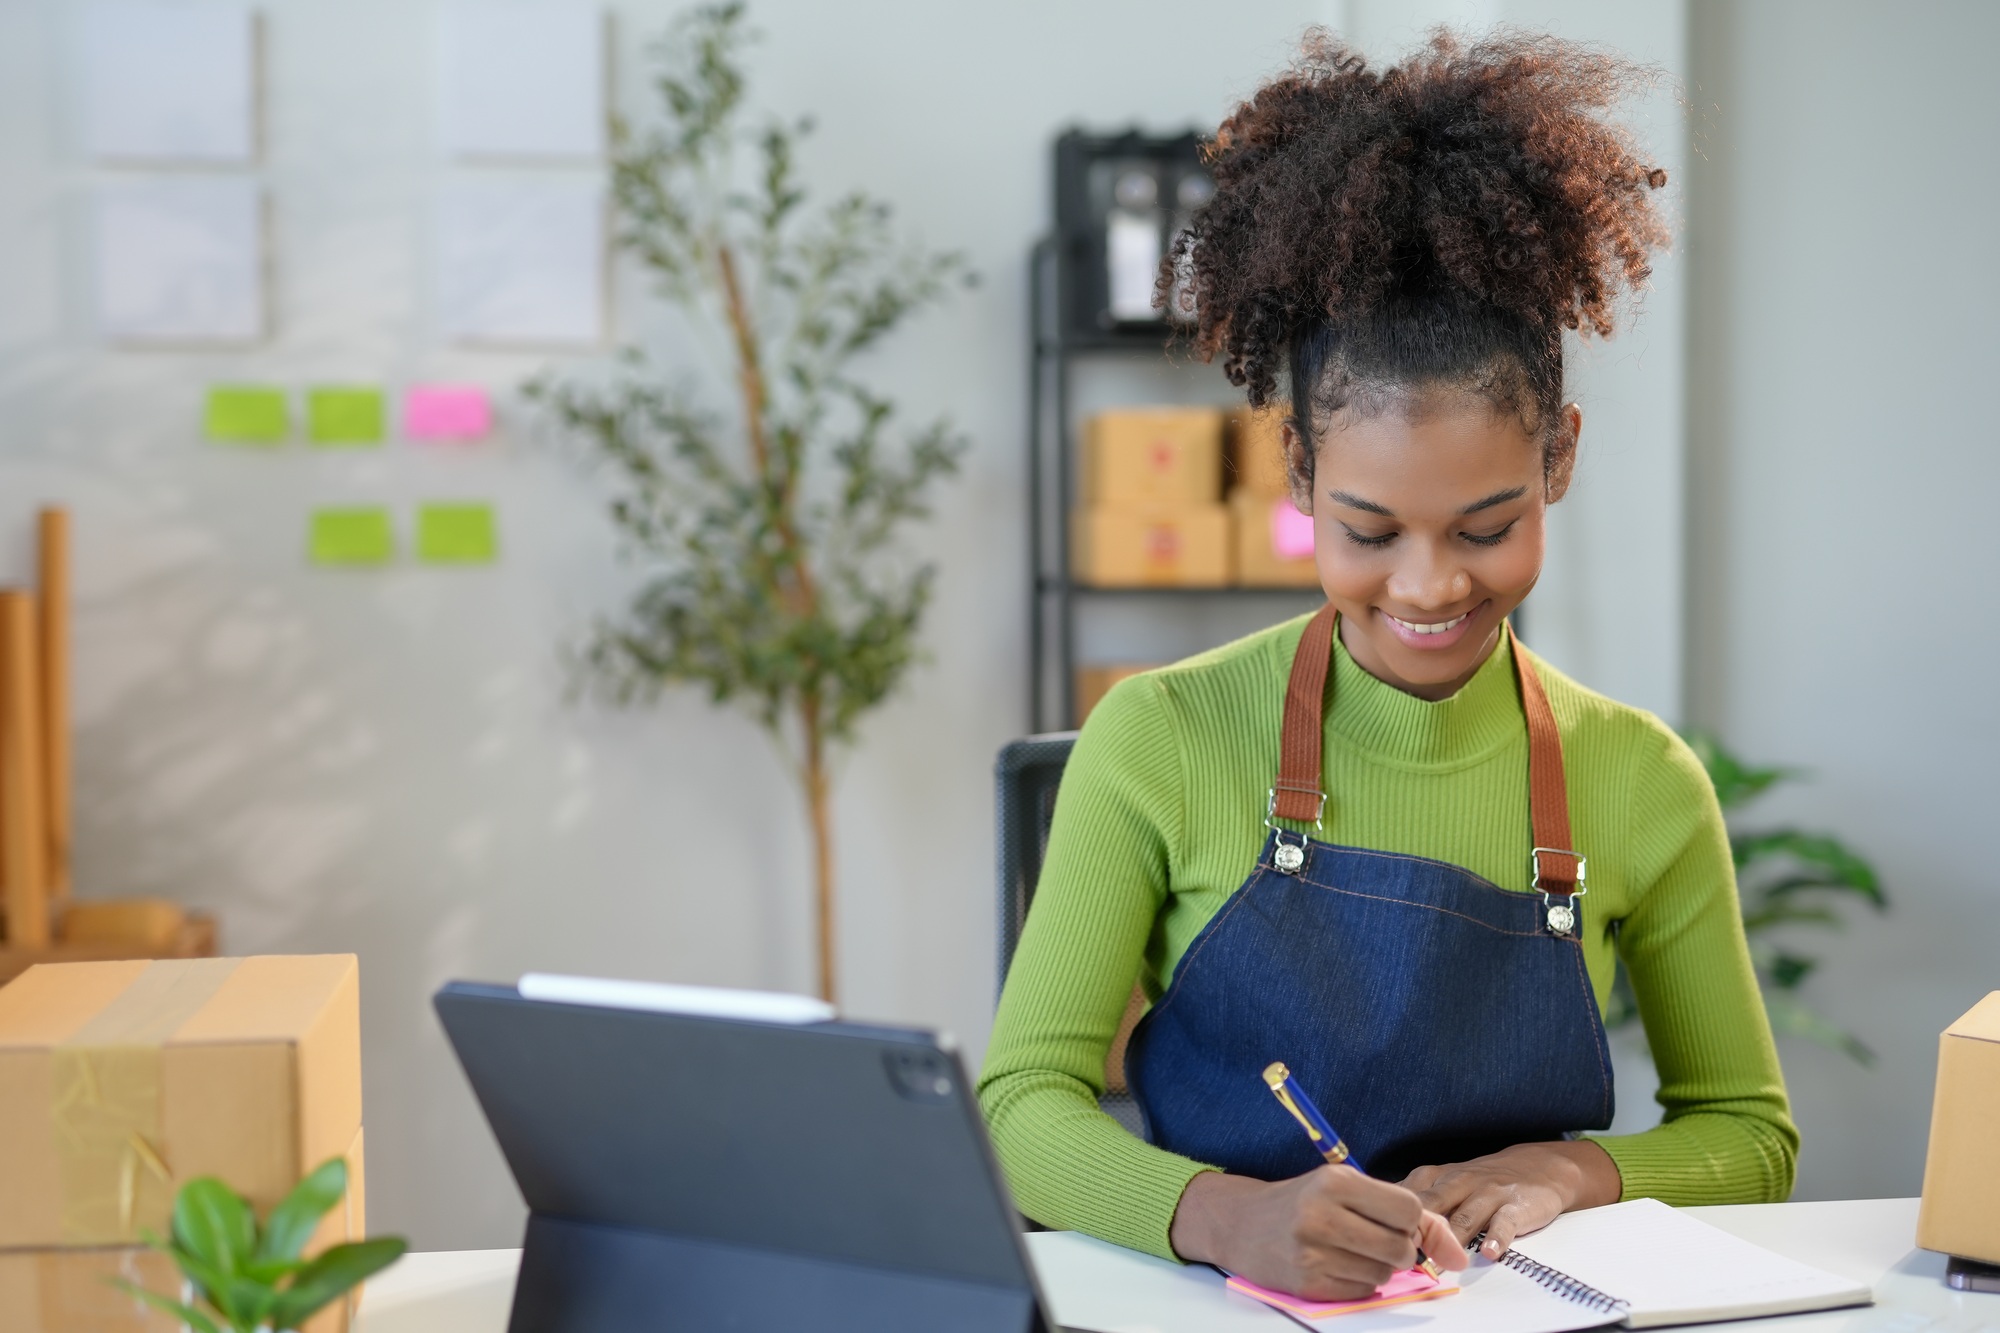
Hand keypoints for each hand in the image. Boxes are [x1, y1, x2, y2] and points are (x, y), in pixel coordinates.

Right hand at [1169, 1167, 1467, 1300]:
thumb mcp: (1347, 1189)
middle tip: (1371, 1237)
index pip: (1408, 1209)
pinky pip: (1362, 1292)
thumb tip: (1459, 1256)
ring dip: (1377, 1267)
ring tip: (1348, 1250)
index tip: (1390, 1220)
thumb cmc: (1302, 1201)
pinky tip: (1334, 1265)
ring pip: (1384, 1273)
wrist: (1241, 1223)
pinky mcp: (1306, 1282)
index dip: (1409, 1221)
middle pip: (1400, 1246)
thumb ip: (1405, 1214)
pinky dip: (1358, 1283)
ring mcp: (1312, 1251)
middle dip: (1398, 1248)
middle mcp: (1322, 1213)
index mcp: (1335, 1180)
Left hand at [1400, 1140, 1621, 1258]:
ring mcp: (1487, 1193)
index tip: (1375, 1234)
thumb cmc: (1480, 1182)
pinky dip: (1496, 1237)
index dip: (1389, 1215)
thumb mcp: (1443, 1182)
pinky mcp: (1516, 1206)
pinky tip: (1488, 1252)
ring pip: (1464, 1216)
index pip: (1406, 1194)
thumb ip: (1414, 1203)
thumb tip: (1378, 1228)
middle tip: (1398, 1250)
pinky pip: (1504, 1223)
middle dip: (1413, 1227)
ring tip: (1437, 1262)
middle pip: (1430, 1204)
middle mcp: (1458, 1182)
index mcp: (1435, 1177)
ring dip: (1449, 1238)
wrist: (1538, 1166)